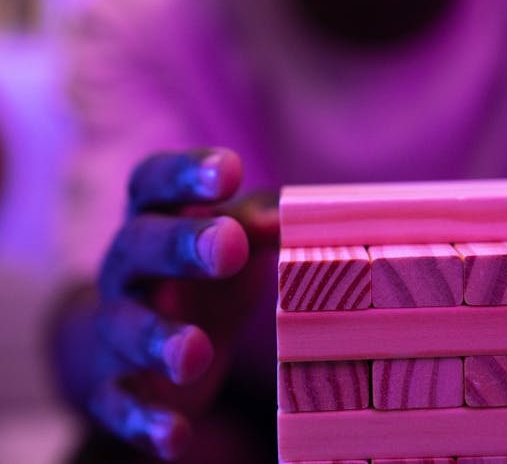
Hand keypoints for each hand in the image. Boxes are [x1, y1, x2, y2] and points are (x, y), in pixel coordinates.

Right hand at [87, 148, 277, 459]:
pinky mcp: (117, 385)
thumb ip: (260, 219)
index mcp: (157, 219)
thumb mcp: (234, 238)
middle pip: (140, 245)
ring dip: (159, 339)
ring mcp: (119, 327)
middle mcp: (129, 267)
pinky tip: (176, 437)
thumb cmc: (206, 275)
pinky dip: (145, 420)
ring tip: (196, 352)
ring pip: (125, 327)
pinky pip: (120, 402)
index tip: (229, 170)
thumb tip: (287, 217)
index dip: (186, 174)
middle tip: (227, 246)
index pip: (156, 182)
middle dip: (181, 245)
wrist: (149, 343)